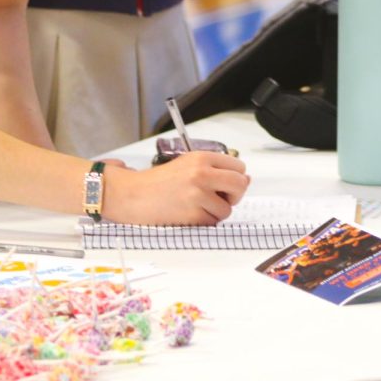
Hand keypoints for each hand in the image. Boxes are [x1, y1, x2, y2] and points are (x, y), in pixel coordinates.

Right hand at [101, 152, 249, 224]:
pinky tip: (188, 213)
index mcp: (201, 157)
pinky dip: (203, 222)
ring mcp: (198, 194)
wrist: (133, 195)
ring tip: (194, 205)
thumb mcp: (187, 165)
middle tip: (219, 197)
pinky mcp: (193, 214)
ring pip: (227, 209)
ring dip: (215, 211)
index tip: (224, 184)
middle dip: (234, 195)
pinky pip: (213, 222)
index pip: (239, 166)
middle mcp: (202, 173)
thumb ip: (216, 170)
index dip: (234, 177)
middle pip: (240, 185)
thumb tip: (247, 179)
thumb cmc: (158, 182)